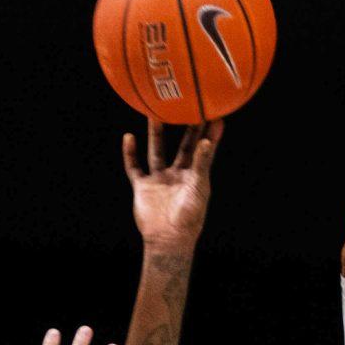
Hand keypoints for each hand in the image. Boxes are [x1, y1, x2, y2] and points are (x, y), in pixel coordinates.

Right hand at [124, 120, 221, 253]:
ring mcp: (160, 180)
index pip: (204, 150)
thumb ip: (202, 164)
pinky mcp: (143, 186)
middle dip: (185, 128)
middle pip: (182, 146)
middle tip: (186, 105)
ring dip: (155, 134)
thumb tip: (207, 141)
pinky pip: (134, 166)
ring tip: (154, 114)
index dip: (210, 134)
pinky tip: (129, 137)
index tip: (215, 114)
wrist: (168, 239)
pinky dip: (130, 153)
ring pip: (156, 151)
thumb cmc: (189, 217)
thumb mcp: (199, 188)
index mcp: (195, 177)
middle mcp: (178, 175)